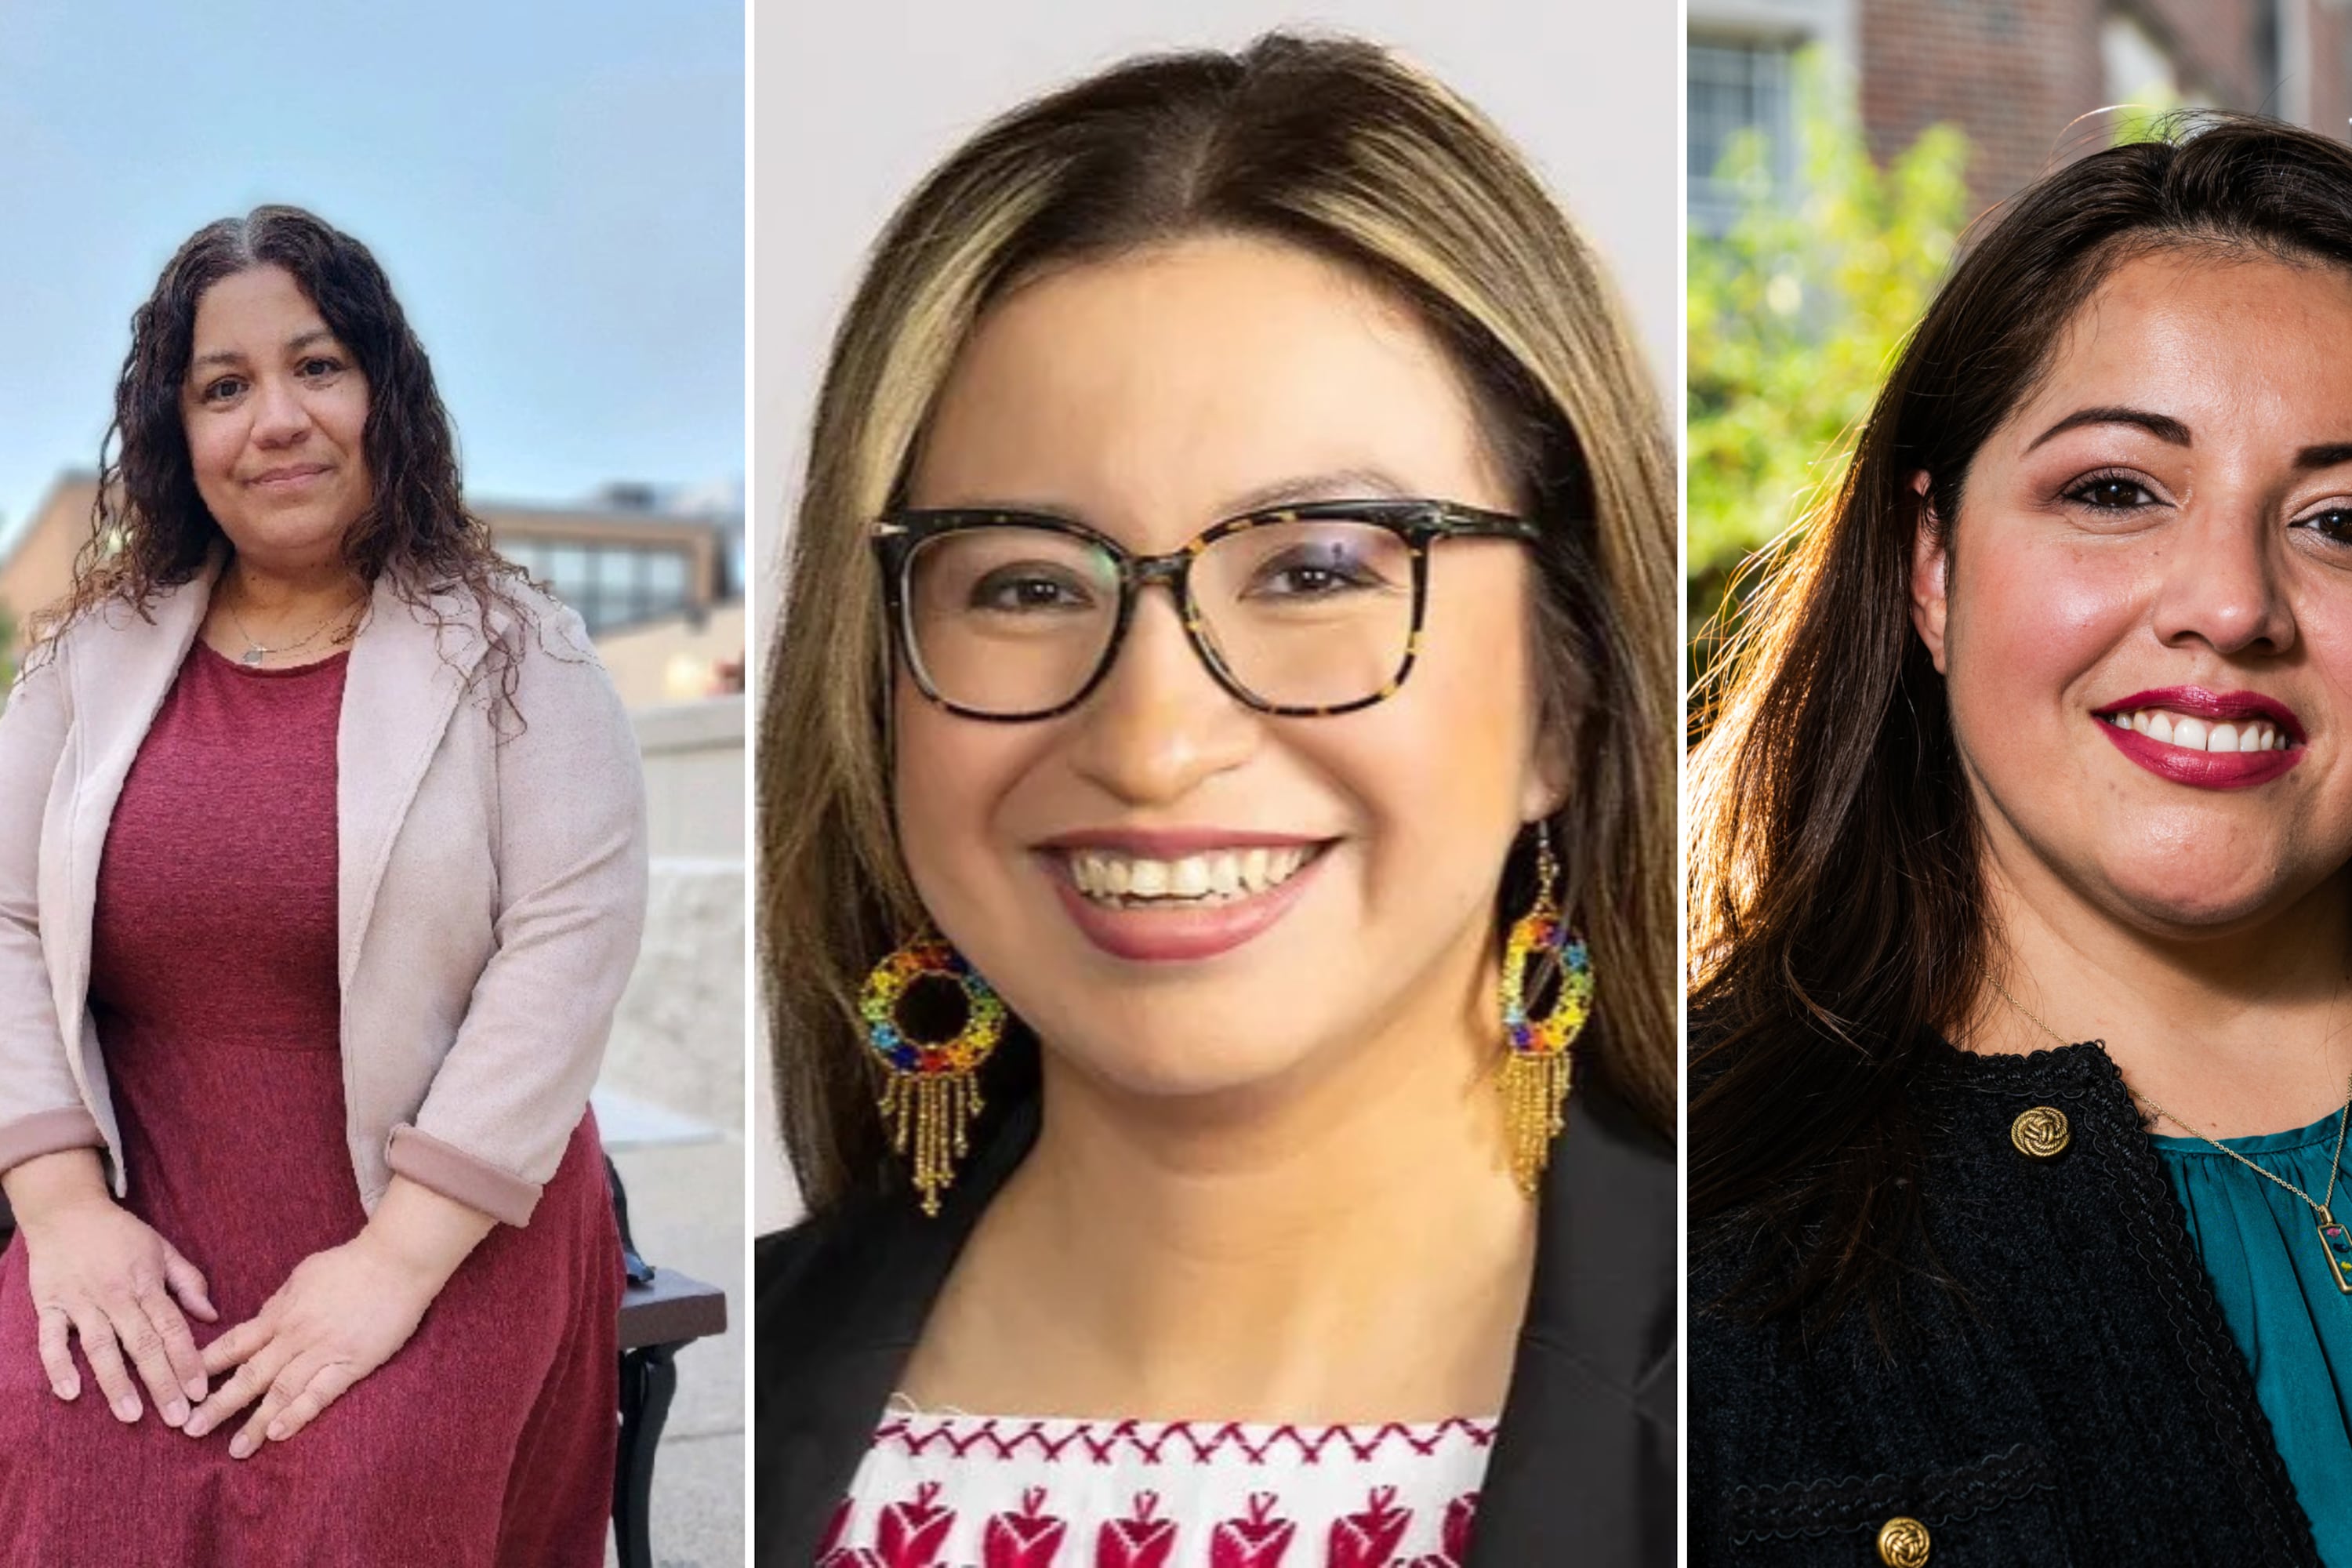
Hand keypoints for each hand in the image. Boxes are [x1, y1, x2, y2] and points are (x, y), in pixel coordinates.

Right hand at [18, 1191, 215, 1426]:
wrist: (67, 1211)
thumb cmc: (120, 1233)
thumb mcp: (162, 1249)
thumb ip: (188, 1282)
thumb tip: (212, 1315)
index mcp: (147, 1285)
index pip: (173, 1329)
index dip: (187, 1360)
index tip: (200, 1392)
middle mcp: (116, 1297)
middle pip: (143, 1345)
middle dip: (161, 1382)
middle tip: (177, 1418)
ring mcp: (81, 1303)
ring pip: (101, 1348)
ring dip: (116, 1383)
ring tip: (132, 1415)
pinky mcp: (50, 1306)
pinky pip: (52, 1341)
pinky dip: (59, 1366)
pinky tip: (70, 1393)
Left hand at [183, 1230, 439, 1457]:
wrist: (397, 1261)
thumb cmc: (352, 1263)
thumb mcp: (304, 1274)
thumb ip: (281, 1303)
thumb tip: (263, 1320)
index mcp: (280, 1313)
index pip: (234, 1343)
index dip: (207, 1367)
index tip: (181, 1389)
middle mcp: (294, 1335)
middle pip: (249, 1374)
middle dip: (218, 1404)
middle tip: (190, 1430)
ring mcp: (323, 1350)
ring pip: (281, 1390)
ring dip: (255, 1421)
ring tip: (235, 1449)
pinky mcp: (352, 1363)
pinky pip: (321, 1392)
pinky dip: (299, 1413)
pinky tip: (279, 1433)